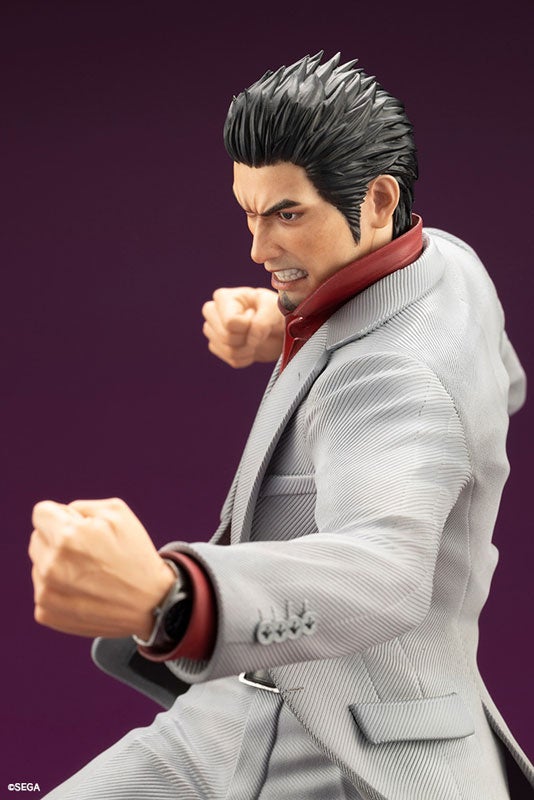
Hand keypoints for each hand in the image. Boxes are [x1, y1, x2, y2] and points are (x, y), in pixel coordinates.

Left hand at [29, 498, 174, 638]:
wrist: (149, 602)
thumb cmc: (134, 553)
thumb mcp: (117, 513)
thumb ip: (80, 506)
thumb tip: (58, 516)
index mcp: (67, 536)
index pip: (41, 512)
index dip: (62, 515)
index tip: (78, 527)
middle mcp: (51, 565)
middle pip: (37, 537)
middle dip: (58, 538)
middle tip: (88, 550)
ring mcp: (46, 592)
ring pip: (39, 563)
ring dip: (56, 563)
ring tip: (88, 572)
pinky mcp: (46, 612)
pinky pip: (42, 587)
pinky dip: (58, 587)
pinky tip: (83, 590)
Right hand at [202, 287, 283, 367]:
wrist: (277, 327)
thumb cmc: (273, 311)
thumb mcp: (273, 309)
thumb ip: (263, 321)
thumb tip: (251, 339)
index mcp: (223, 297)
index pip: (230, 322)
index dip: (247, 326)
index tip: (256, 316)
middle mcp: (212, 312)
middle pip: (226, 336)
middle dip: (247, 337)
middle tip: (257, 329)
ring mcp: (212, 331)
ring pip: (229, 351)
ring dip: (249, 348)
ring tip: (256, 337)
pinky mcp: (217, 347)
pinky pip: (233, 360)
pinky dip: (248, 357)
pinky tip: (252, 345)